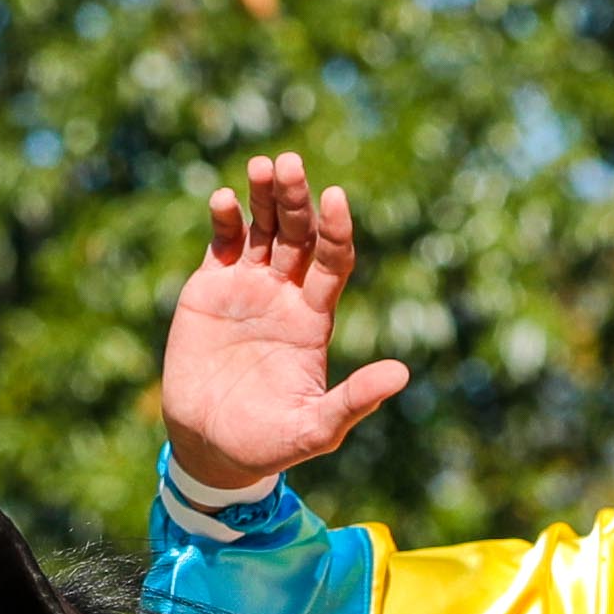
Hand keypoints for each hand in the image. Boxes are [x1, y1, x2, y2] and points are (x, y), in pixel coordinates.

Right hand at [161, 150, 411, 488]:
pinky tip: (222, 200)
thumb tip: (402, 374)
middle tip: (291, 165)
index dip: (335, 230)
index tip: (336, 199)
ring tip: (262, 166)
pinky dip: (223, 219)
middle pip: (298, 234)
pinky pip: (222, 244)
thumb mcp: (316, 428)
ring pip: (262, 229)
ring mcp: (248, 288)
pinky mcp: (210, 288)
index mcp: (314, 319)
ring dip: (263, 196)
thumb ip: (354, 400)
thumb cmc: (269, 443)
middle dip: (296, 200)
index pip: (332, 261)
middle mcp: (286, 295)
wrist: (211, 448)